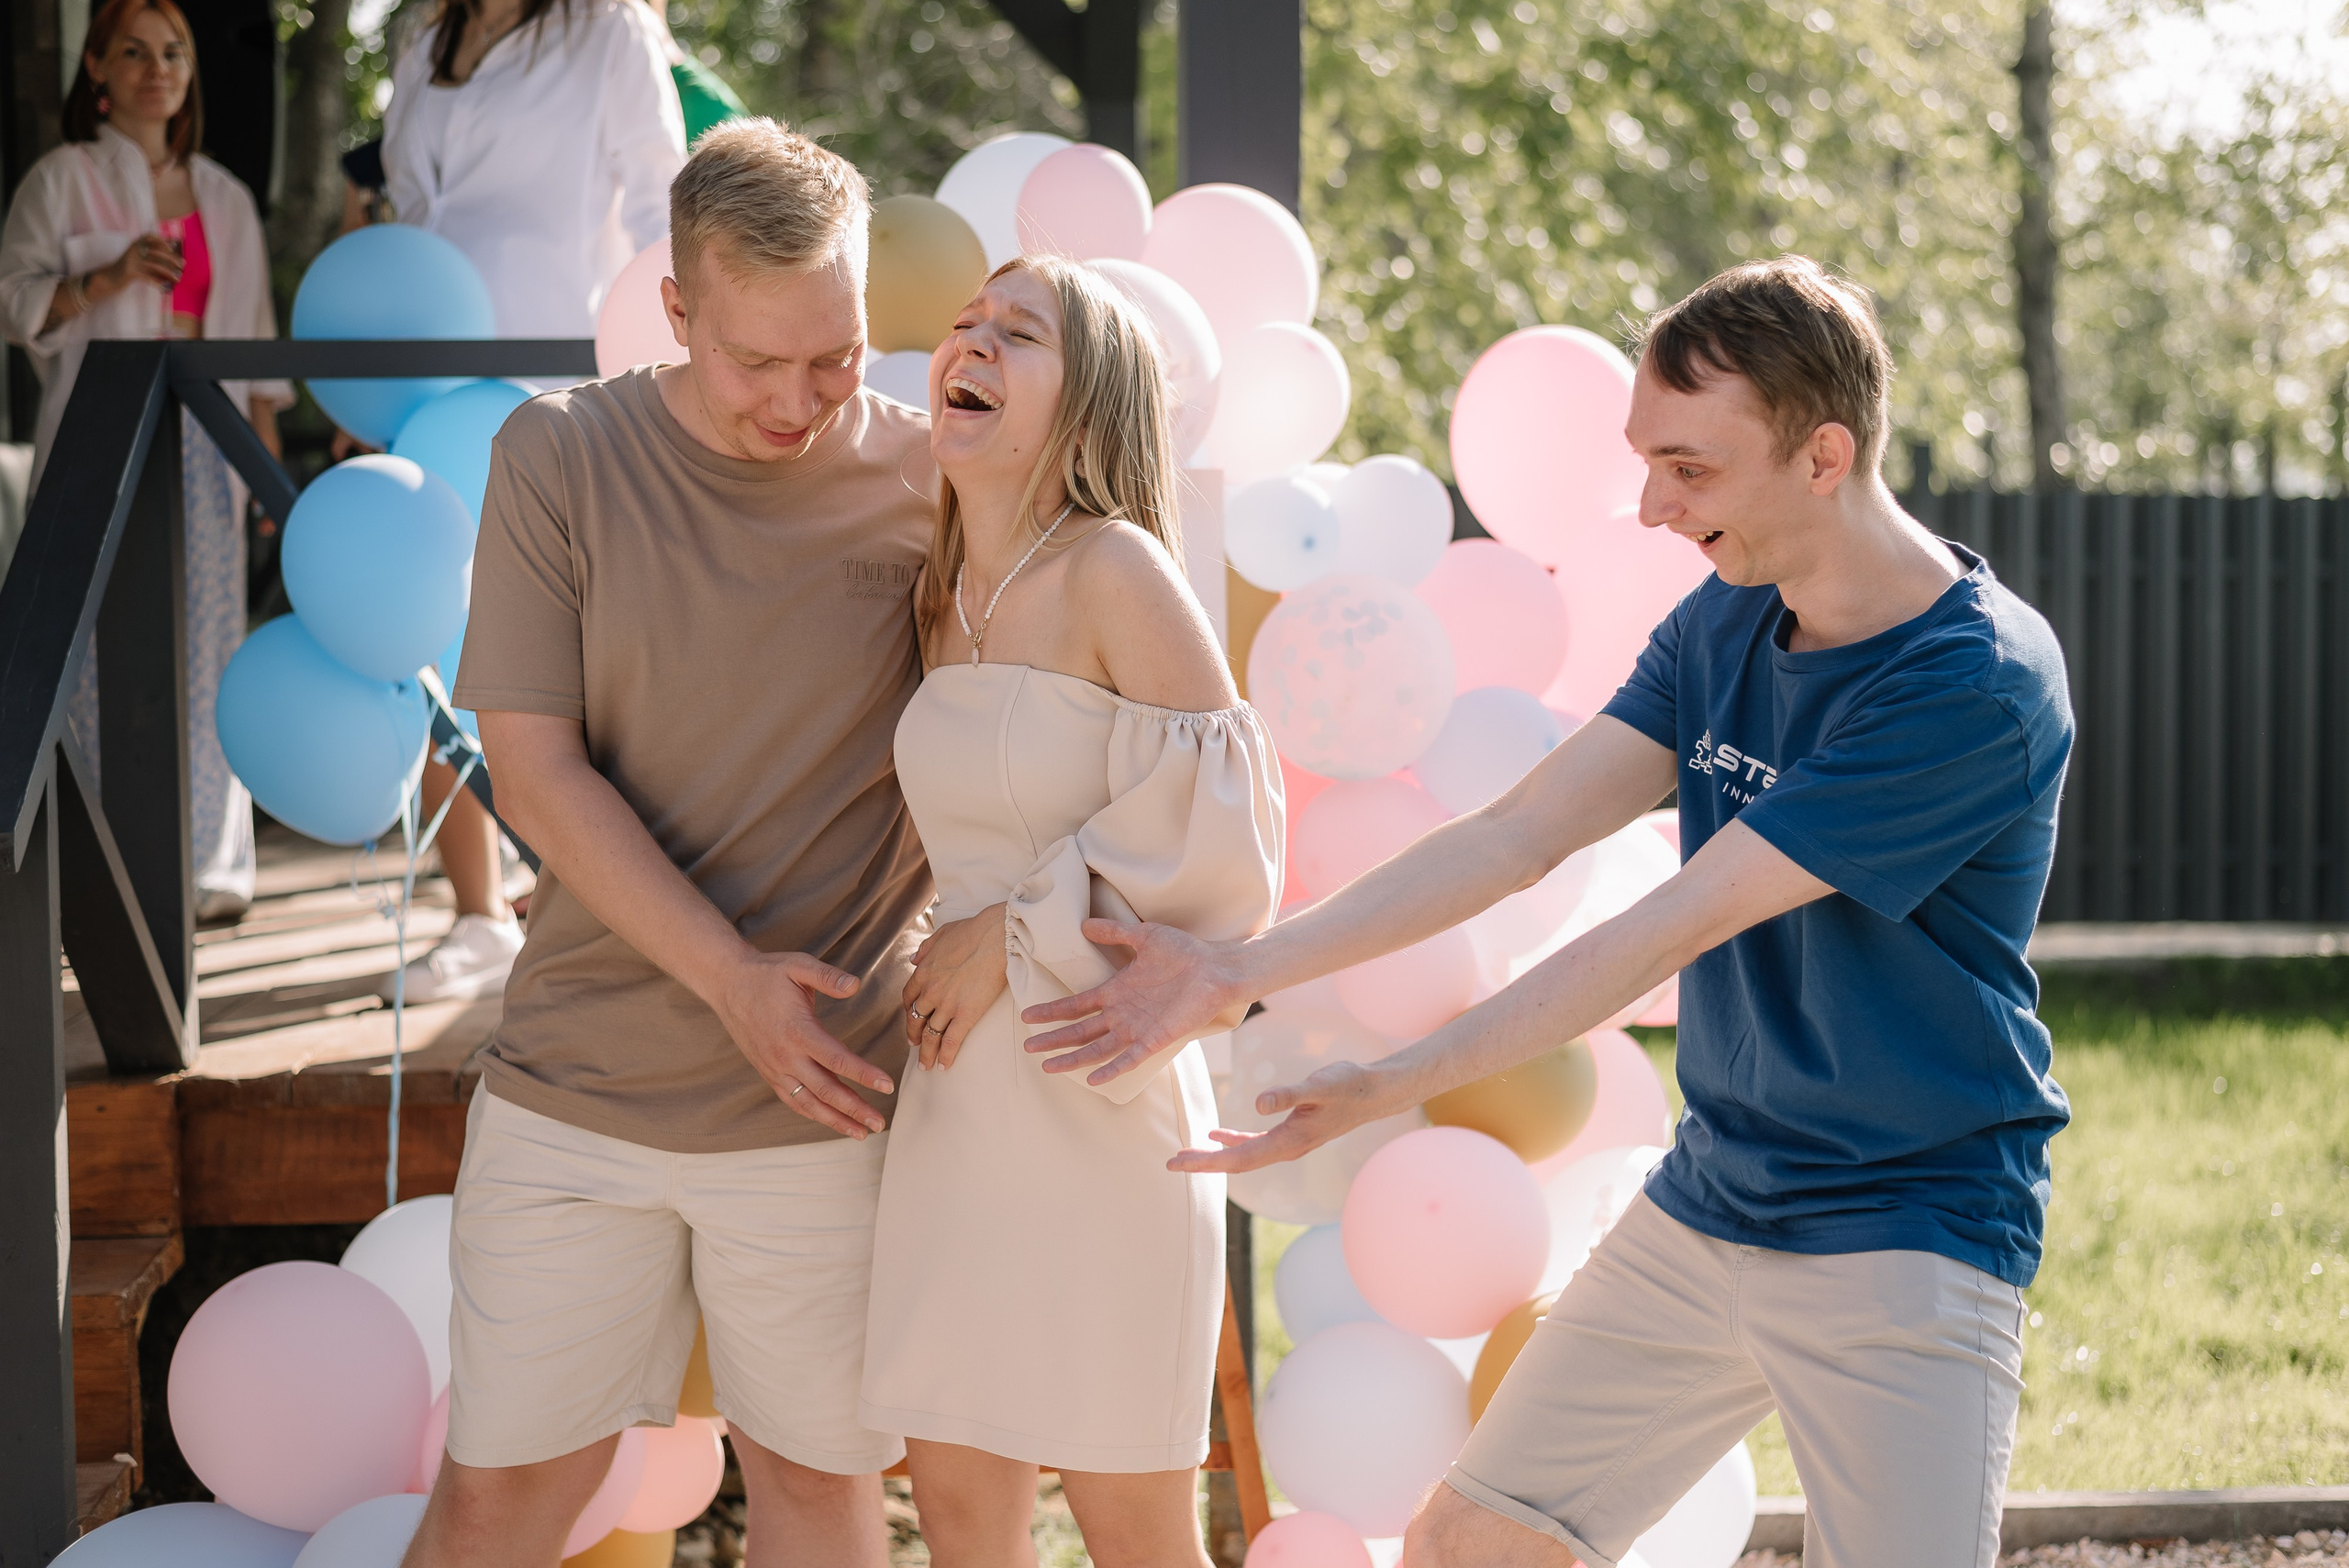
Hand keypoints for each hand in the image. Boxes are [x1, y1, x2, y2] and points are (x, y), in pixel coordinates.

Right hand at [97, 233, 182, 297]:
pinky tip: (164, 288)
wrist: (108, 279)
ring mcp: (131, 261)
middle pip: (156, 252)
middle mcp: (133, 251)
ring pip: (154, 266)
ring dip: (168, 273)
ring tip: (178, 279)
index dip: (162, 240)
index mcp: (135, 245)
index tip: (171, 248)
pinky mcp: (130, 273)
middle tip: (182, 265)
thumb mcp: (139, 261)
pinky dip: (157, 282)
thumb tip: (175, 258)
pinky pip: (148, 277)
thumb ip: (153, 257)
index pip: (150, 236)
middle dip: (171, 259)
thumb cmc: (128, 270)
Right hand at [710, 951, 890, 1137]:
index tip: (887, 1086)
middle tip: (879, 1123)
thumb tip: (856, 985)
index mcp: (797, 1030)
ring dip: (835, 1121)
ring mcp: (775, 1067)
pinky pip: (792, 1100)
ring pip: (808, 1103)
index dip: (864, 1075)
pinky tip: (831, 1121)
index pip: (837, 1059)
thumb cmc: (767, 974)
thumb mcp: (799, 965)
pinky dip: (813, 1114)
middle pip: (825, 1090)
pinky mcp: (768, 1072)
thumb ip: (828, 976)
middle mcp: (785, 1055)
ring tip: (860, 1132)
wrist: (728, 984)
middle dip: (855, 1109)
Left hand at [902, 904, 1006, 1069]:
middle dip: (914, 1036)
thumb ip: (925, 949)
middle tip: (915, 1047)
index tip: (911, 1020)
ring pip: (930, 1035)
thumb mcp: (942, 934)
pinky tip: (944, 1066)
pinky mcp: (965, 1015)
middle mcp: (930, 991)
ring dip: (926, 1053)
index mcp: (924, 972)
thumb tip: (913, 959)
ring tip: (926, 1065)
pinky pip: (951, 1041)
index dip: (909, 1011)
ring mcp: (947, 1005)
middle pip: (915, 1020)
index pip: (909, 997)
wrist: (995, 937)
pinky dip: (945, 1056)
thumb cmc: (974, 931)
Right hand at [1019, 918, 1244, 1085]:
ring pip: (1097, 1048)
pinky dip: (1112, 1069)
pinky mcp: (1156, 1039)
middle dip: (1053, 1039)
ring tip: (1047, 1067)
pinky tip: (1093, 1079)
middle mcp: (1123, 1014)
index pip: (1076, 1006)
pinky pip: (1130, 1059)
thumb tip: (1083, 924)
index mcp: (1117, 991)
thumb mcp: (1144, 936)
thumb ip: (1114, 932)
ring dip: (1073, 1058)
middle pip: (1080, 1031)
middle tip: (1028, 1046)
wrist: (1216, 967)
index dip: (1052, 1011)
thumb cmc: (1184, 951)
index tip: (1028, 1015)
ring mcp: (1138, 1028)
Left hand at [1165, 1060, 1397, 1173]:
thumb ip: (1288, 1094)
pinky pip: (1254, 1144)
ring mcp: (1289, 1143)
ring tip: (1185, 1156)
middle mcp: (1286, 1149)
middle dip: (1203, 1164)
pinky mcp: (1291, 1132)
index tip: (1178, 1163)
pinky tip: (1218, 1135)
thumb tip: (1257, 1103)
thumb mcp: (1318, 1084)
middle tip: (1170, 1163)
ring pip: (1244, 1156)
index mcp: (1289, 1142)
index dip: (1206, 1162)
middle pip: (1237, 1163)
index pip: (1239, 1158)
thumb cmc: (1348, 1084)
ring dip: (1214, 1156)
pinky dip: (1233, 1142)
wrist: (1374, 1091)